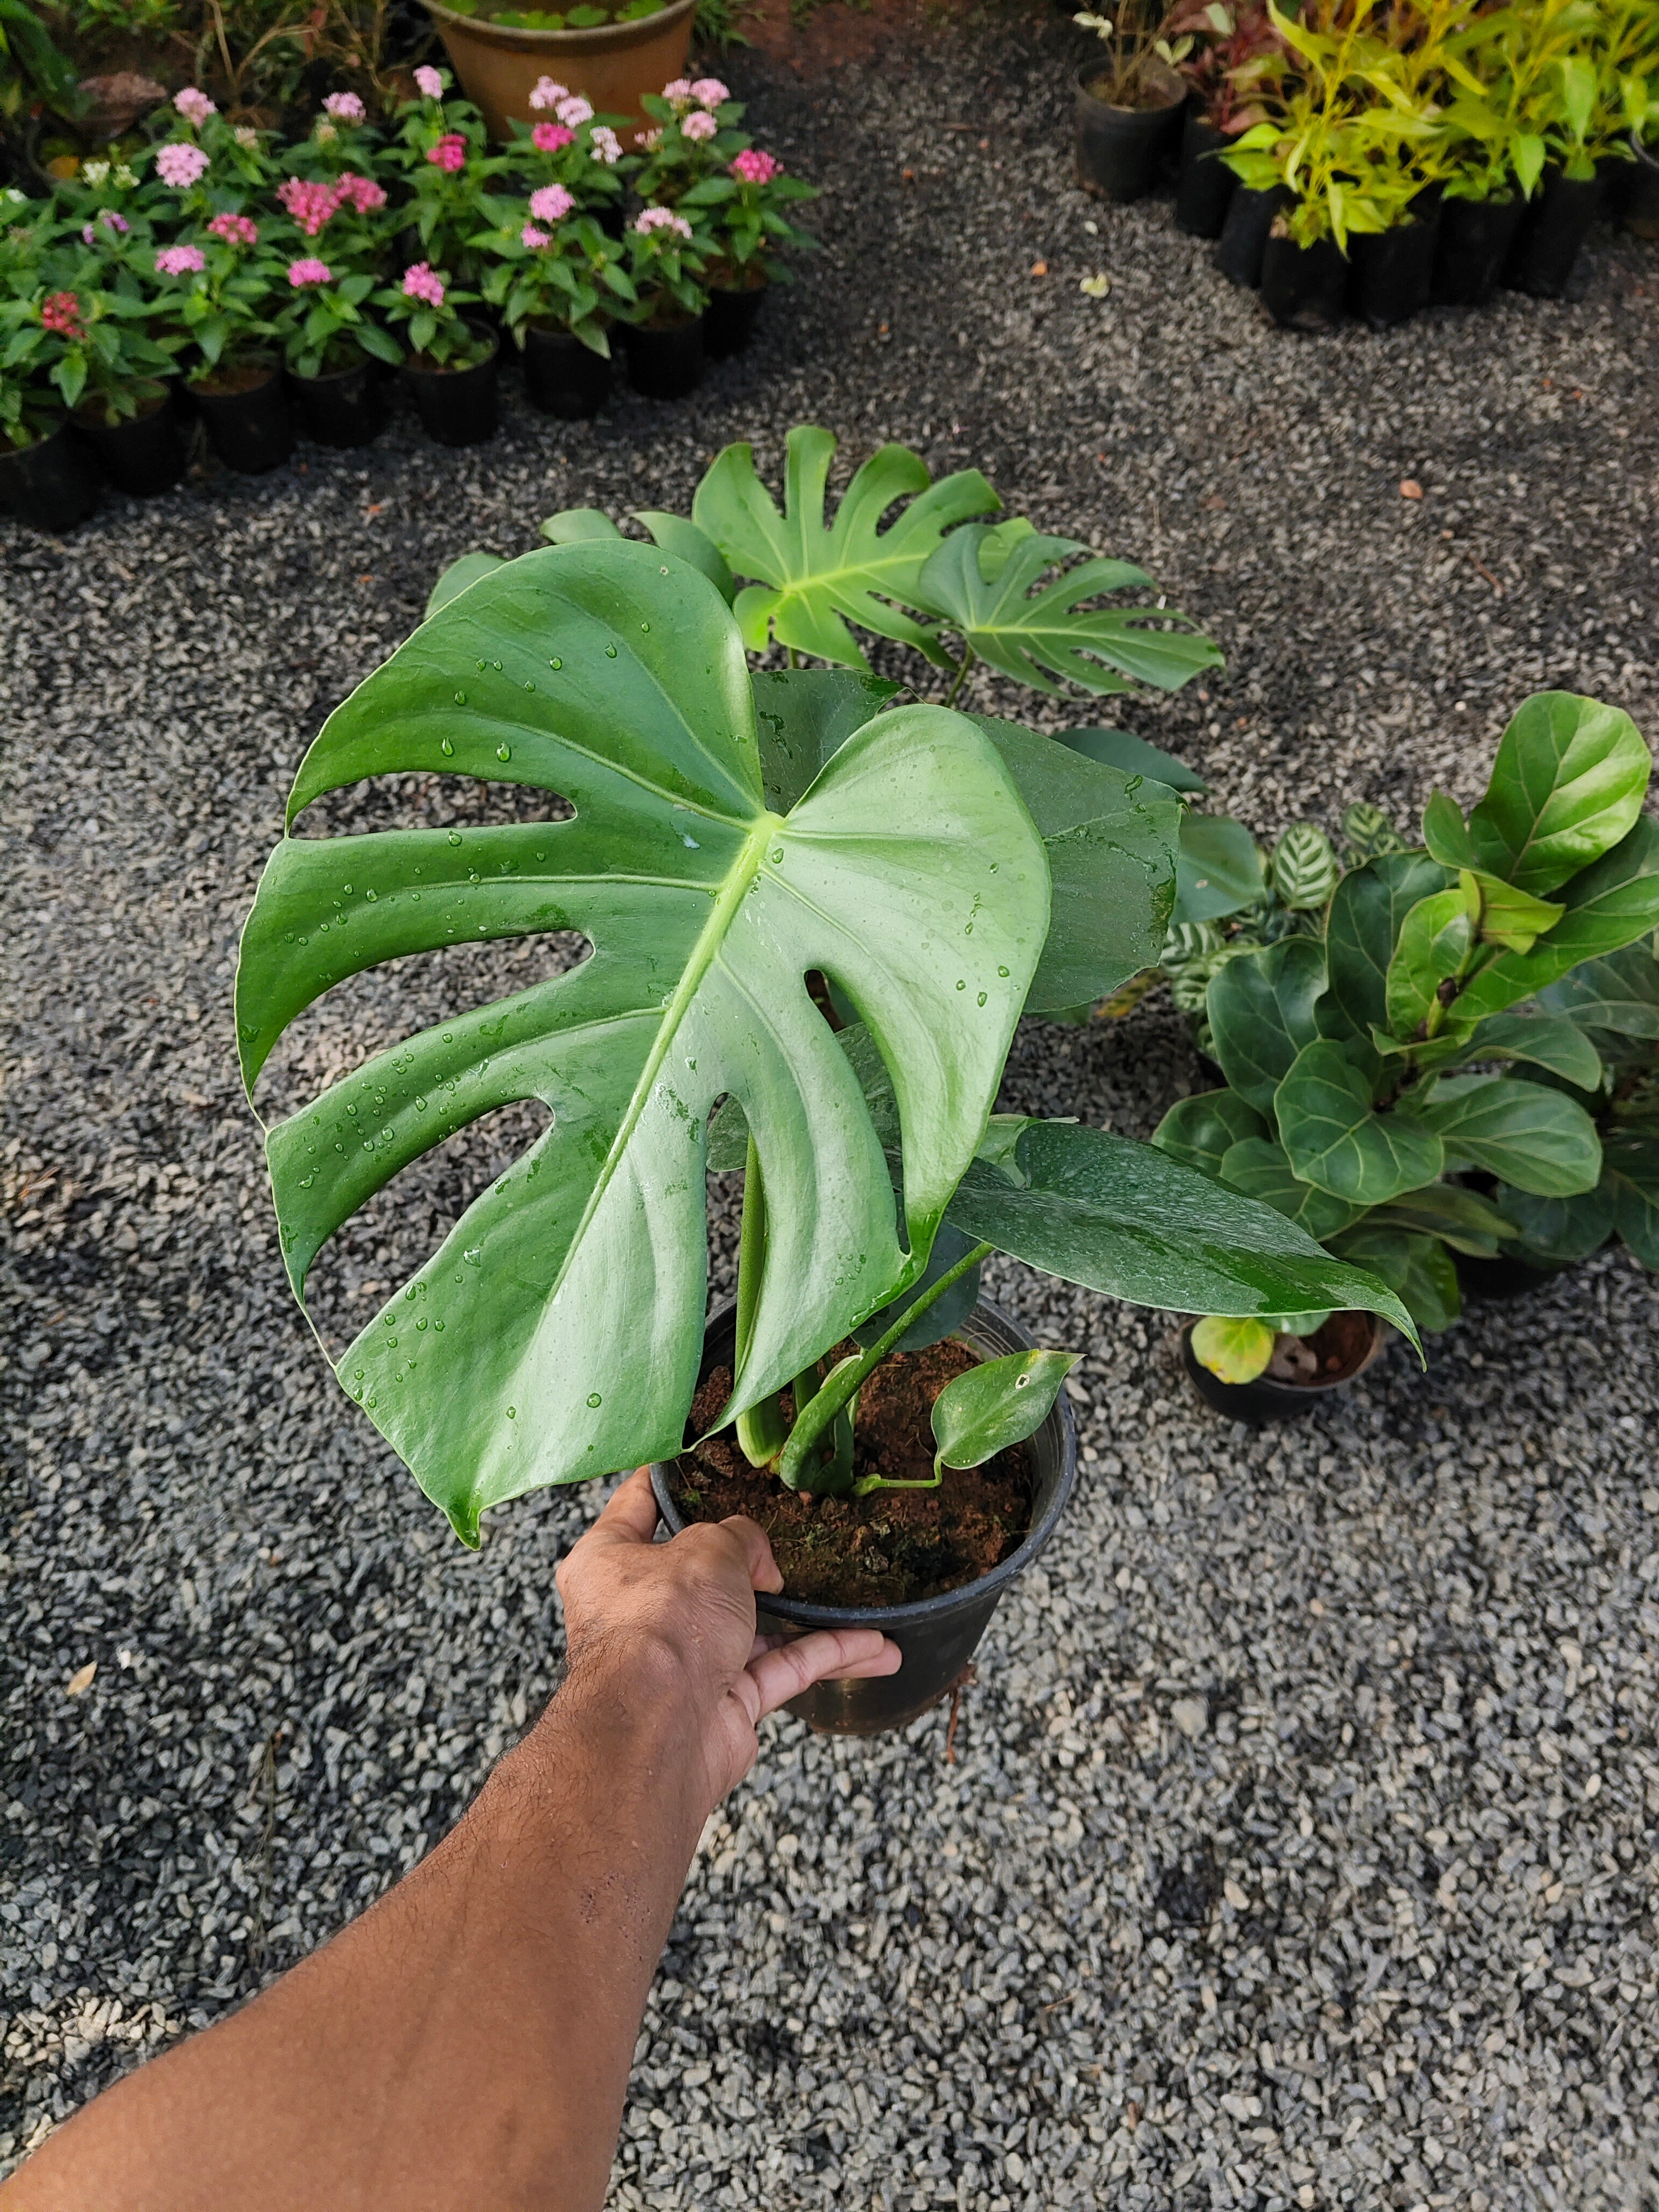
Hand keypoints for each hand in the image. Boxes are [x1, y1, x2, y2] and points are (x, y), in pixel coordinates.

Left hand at [553, 1468, 900, 1808]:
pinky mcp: (722, 1705)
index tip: (698, 1463)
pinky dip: (826, 1657)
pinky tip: (873, 1648)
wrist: (660, 1730)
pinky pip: (781, 1670)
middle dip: (753, 1562)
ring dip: (811, 1618)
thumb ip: (740, 1537)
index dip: (669, 1482)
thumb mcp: (708, 1547)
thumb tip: (759, 1558)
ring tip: (859, 1601)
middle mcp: (640, 1614)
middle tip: (793, 1538)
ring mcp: (683, 1663)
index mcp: (609, 1561)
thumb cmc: (660, 1624)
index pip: (638, 1507)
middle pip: (703, 1574)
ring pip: (754, 1628)